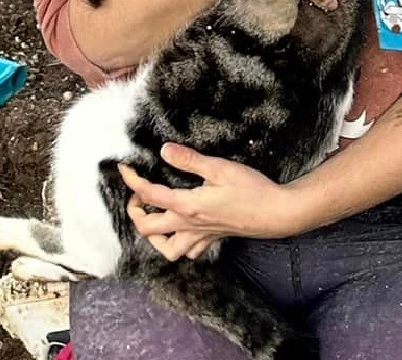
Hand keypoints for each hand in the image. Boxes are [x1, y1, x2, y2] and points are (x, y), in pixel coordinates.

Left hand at [118, 143, 309, 261]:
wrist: (276, 213)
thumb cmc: (252, 190)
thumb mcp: (220, 168)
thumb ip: (190, 160)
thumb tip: (165, 150)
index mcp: (188, 206)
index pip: (149, 195)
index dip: (132, 181)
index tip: (125, 169)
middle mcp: (189, 226)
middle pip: (148, 229)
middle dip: (135, 213)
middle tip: (138, 195)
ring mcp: (201, 236)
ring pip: (167, 249)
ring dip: (154, 236)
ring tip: (155, 217)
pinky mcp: (212, 239)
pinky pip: (188, 251)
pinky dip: (178, 243)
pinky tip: (181, 228)